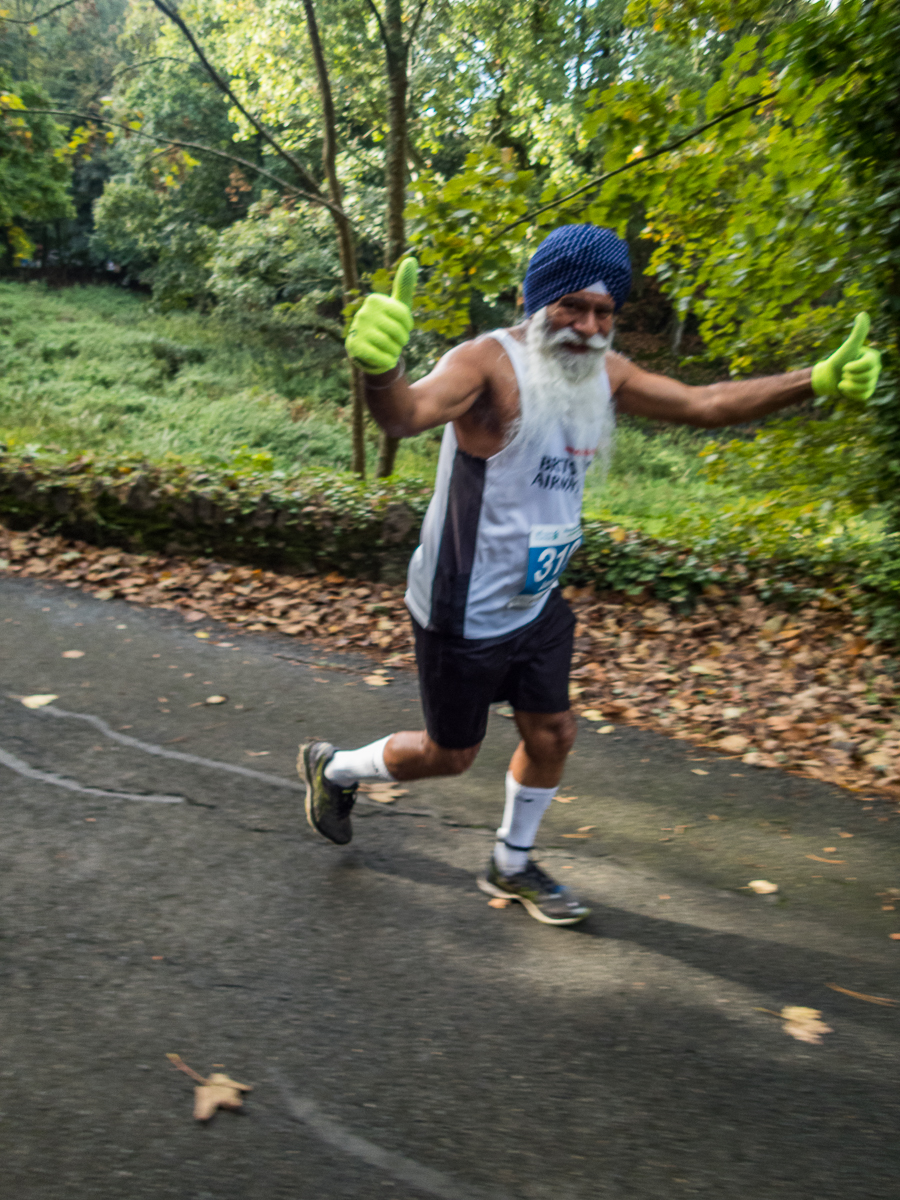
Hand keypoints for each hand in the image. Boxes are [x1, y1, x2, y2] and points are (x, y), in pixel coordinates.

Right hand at [345, 257, 417, 372]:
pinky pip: (381, 357)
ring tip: (388, 348)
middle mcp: (364, 312)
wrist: (369, 350)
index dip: (407, 327)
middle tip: (394, 341)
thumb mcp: (398, 306)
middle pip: (398, 332)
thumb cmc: (387, 325)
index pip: (404, 317)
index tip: (401, 327)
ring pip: (390, 345)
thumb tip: (412, 259)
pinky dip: (387, 361)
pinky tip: (385, 359)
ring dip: (394, 351)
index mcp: (375, 300)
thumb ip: (404, 285)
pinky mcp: (354, 347)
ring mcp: (357, 329)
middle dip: (401, 341)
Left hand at [811, 312, 881, 400]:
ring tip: (844, 379)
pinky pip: (862, 396)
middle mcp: (876, 369)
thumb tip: (863, 314)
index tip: (845, 366)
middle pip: (867, 378)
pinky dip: (850, 393)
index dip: (853, 368)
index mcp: (874, 357)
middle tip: (844, 372)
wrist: (827, 376)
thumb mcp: (848, 346)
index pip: (869, 366)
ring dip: (848, 385)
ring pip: (864, 388)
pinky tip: (846, 387)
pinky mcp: (866, 392)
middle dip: (849, 376)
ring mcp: (872, 382)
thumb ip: (858, 332)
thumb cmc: (838, 359)